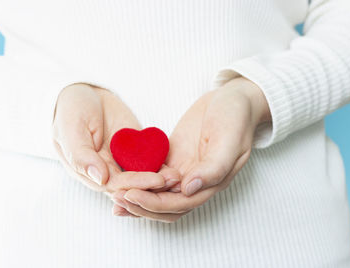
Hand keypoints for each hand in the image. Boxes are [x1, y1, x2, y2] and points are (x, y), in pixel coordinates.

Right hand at [53, 84, 179, 208]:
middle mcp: (106, 171)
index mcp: (88, 172)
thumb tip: (101, 180)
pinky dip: (160, 164)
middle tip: (173, 180)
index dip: (135, 184)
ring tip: (177, 176)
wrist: (85, 93)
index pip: (114, 184)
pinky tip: (175, 166)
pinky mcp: (134, 150)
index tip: (154, 180)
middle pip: (131, 185)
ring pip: (142, 175)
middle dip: (152, 184)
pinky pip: (148, 160)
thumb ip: (82, 156)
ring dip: (160, 178)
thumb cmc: (71, 111)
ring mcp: (121, 161)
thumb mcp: (70, 130)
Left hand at [112, 77, 270, 221]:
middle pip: (166, 205)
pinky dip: (139, 181)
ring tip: (114, 196)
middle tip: (117, 197)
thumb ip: (214, 167)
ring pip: (158, 194)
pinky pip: (154, 175)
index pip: (180, 203)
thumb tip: (188, 188)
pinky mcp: (173, 159)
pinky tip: (121, 180)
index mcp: (211, 183)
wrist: (231, 99)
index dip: (155, 203)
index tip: (132, 195)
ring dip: (138, 198)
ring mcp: (183, 171)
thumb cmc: (235, 118)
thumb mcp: (230, 140)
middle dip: (142, 205)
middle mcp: (196, 183)